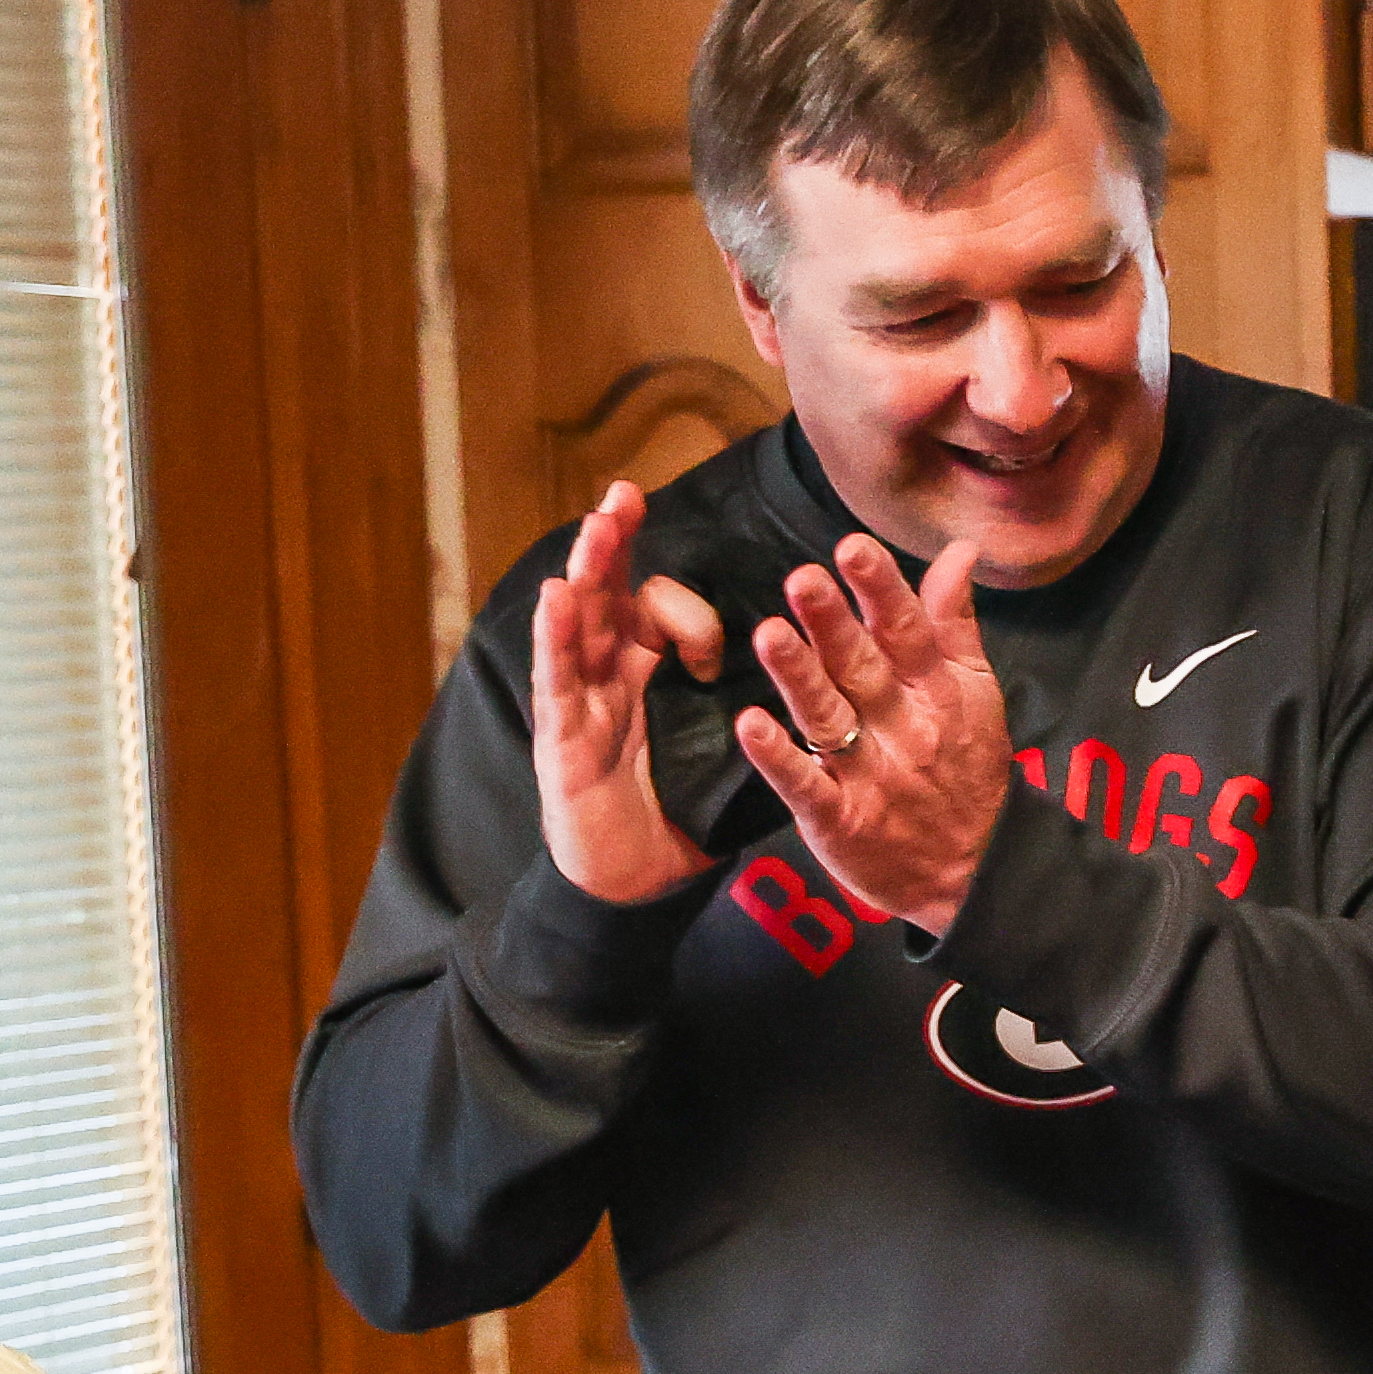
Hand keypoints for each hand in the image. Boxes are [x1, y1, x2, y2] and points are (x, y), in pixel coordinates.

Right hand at [529, 478, 727, 907]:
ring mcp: (580, 699)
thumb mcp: (730, 744)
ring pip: (581, 622)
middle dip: (616, 543)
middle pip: (611, 595)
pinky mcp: (560, 735)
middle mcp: (610, 674)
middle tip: (625, 493)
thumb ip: (757, 700)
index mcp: (650, 672)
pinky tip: (556, 597)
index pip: (659, 612)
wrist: (638, 880)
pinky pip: (556, 678)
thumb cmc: (681, 809)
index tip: (716, 644)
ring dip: (588, 570)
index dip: (684, 607)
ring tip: (598, 524)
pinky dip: (554, 635)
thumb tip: (818, 671)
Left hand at [738, 533, 1012, 939]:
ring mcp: (870, 778)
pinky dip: (779, 759)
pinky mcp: (840, 821)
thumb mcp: (976, 693)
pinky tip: (751, 726)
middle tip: (802, 579)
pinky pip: (806, 787)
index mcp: (937, 694)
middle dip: (833, 626)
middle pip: (864, 671)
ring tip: (769, 635)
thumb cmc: (968, 770)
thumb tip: (958, 551)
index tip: (853, 549)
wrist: (975, 874)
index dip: (881, 591)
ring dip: (799, 678)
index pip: (909, 634)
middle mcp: (904, 731)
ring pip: (830, 720)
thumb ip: (955, 622)